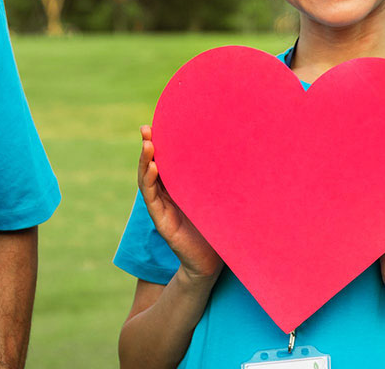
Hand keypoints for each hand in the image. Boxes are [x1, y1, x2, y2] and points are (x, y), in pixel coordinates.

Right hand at [137, 125, 223, 283]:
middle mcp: (167, 195)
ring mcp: (162, 208)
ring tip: (147, 145)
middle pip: (153, 166)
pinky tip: (153, 168)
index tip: (159, 123)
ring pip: (148, 181)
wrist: (212, 261)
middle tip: (145, 129)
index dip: (161, 143)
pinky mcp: (162, 221)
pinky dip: (150, 182)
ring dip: (145, 162)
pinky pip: (152, 199)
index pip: (167, 161)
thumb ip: (218, 179)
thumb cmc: (218, 227)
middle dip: (148, 147)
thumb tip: (239, 149)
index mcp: (179, 187)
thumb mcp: (218, 198)